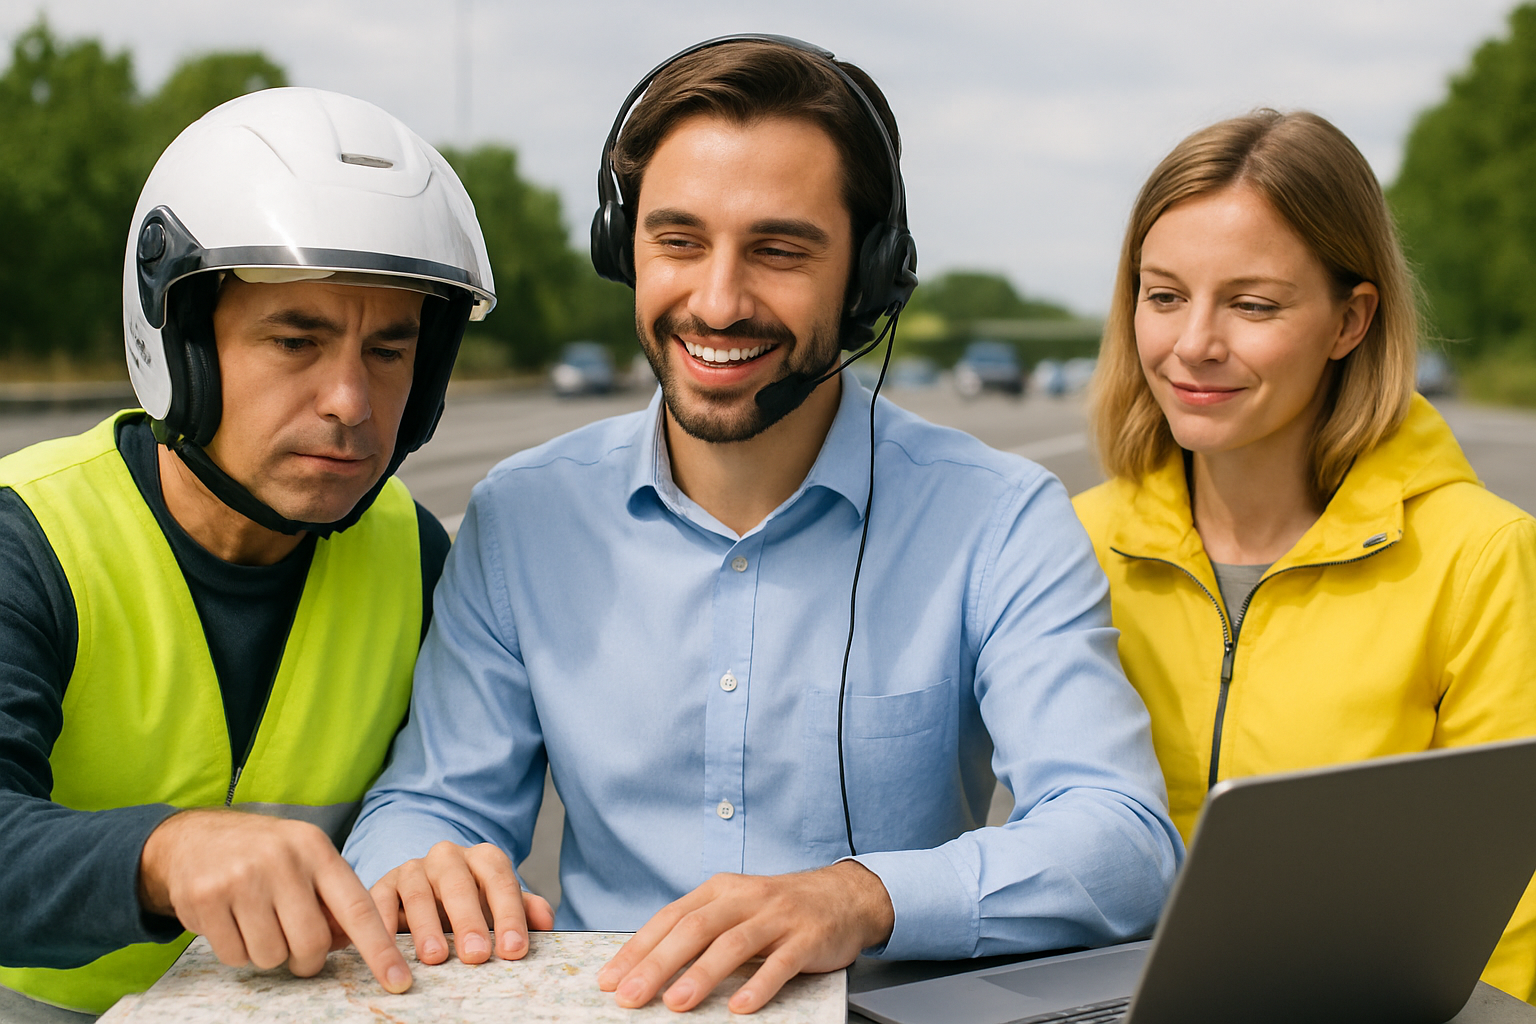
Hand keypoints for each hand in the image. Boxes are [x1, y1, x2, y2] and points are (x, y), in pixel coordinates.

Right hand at [138, 809, 410, 992]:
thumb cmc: (266, 856)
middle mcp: (282, 860)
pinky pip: (235, 956)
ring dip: (269, 954)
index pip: (357, 908)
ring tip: (258, 924)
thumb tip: (354, 943)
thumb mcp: (306, 861)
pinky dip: (237, 951)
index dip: (379, 949)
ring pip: (271, 956)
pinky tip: (231, 922)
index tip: (399, 980)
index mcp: (316, 849)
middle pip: (312, 943)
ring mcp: (241, 877)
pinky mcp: (205, 898)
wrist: (196, 836)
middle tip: (296, 949)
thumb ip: (333, 899)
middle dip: (307, 960)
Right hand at [369, 841, 554, 965]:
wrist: (426, 887)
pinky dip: (382, 924)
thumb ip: (523, 910)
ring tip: (435, 958)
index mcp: (483, 858)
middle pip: (459, 886)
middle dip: (470, 922)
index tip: (514, 950)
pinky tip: (387, 947)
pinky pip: (379, 902)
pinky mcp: (384, 884)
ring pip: (418, 893)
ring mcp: (413, 869)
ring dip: (426, 927)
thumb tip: (546, 921)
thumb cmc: (471, 902)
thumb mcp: (499, 904)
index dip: (509, 915)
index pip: (500, 881)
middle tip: (477, 956)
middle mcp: (447, 857)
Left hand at [596, 861, 893, 1013]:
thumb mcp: (737, 908)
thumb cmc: (781, 909)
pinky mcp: (808, 937)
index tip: (609, 978)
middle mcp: (745, 898)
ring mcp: (778, 916)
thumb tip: (651, 969)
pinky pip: (781, 963)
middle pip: (695, 929)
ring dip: (703, 974)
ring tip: (677, 1003)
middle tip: (630, 996)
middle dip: (658, 964)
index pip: (670, 917)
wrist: (846, 896)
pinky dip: (760, 984)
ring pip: (733, 944)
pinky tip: (742, 1006)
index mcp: (720, 890)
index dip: (638, 948)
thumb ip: (701, 932)